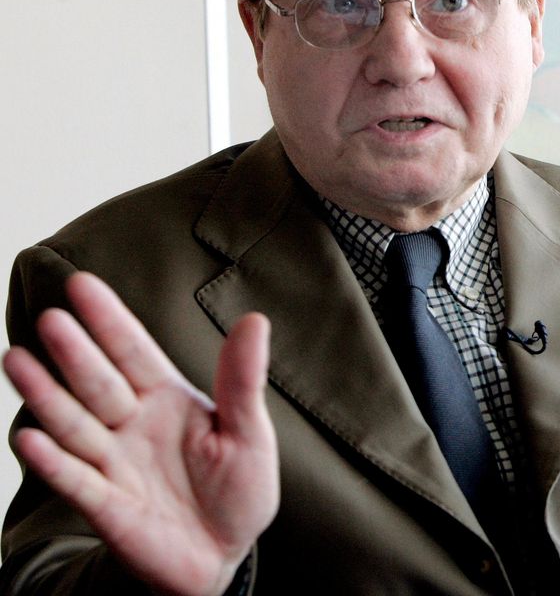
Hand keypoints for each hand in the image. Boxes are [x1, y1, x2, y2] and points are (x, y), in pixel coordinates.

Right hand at [2, 273, 278, 595]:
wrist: (223, 555)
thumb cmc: (237, 488)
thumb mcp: (249, 431)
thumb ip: (243, 380)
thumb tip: (255, 319)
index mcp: (167, 399)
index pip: (133, 351)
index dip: (109, 320)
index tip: (82, 284)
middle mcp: (132, 425)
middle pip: (99, 382)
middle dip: (76, 352)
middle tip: (51, 317)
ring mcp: (115, 464)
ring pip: (75, 423)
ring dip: (46, 396)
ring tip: (17, 360)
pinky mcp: (107, 507)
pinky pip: (75, 481)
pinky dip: (52, 460)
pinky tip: (29, 436)